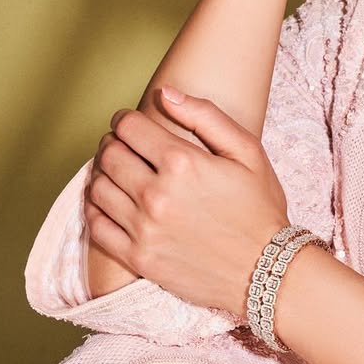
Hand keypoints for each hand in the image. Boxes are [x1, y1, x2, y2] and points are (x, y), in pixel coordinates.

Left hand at [83, 86, 291, 315]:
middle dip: (113, 143)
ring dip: (104, 174)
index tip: (130, 123)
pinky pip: (96, 225)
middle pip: (109, 154)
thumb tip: (165, 93)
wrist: (267, 271)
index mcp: (182, 163)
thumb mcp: (247, 152)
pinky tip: (112, 203)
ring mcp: (144, 229)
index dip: (125, 119)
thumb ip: (205, 116)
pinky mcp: (138, 258)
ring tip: (120, 174)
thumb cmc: (260, 208)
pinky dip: (97, 208)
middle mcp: (157, 195)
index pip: (129, 127)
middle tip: (125, 146)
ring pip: (98, 187)